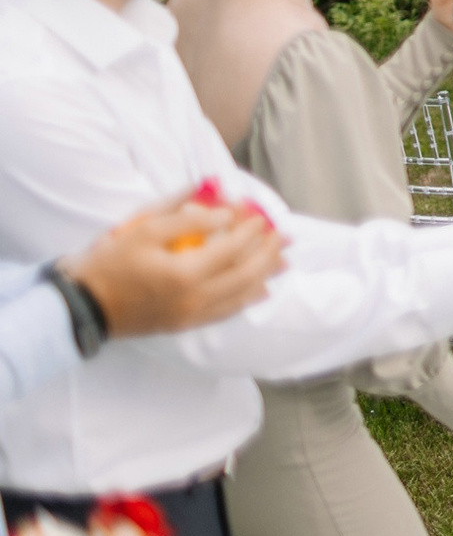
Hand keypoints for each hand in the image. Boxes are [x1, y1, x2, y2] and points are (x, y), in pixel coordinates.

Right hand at [65, 198, 286, 337]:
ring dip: (266, 276)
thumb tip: (224, 210)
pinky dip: (247, 299)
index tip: (262, 216)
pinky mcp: (185, 325)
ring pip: (241, 296)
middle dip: (268, 253)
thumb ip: (185, 216)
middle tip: (285, 236)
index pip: (231, 249)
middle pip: (245, 274)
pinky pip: (226, 313)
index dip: (250, 231)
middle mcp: (193, 299)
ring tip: (285, 261)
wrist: (84, 305)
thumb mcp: (143, 229)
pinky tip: (261, 290)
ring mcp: (191, 315)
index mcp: (183, 273)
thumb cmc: (110, 263)